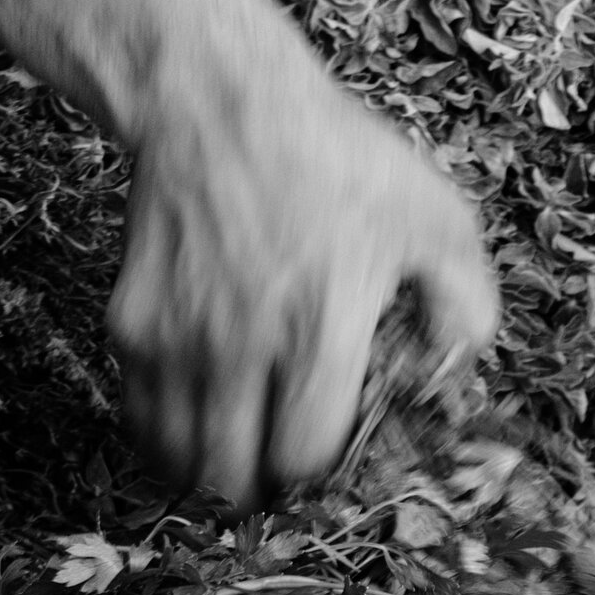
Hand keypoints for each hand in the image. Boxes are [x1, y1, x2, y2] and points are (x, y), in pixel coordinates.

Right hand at [108, 0, 497, 498]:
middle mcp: (238, 348)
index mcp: (319, 331)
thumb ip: (464, 302)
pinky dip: (168, 434)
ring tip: (243, 455)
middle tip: (285, 473)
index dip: (320, 477)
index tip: (335, 462)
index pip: (303, 459)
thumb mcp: (433, 215)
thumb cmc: (333, 156)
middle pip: (231, 481)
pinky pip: (141, 417)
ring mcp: (175, 340)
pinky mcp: (130, 324)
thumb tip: (459, 366)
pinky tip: (204, 414)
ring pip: (179, 461)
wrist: (219, 101)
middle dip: (263, 493)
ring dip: (211, 472)